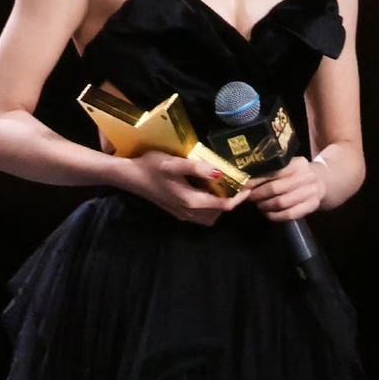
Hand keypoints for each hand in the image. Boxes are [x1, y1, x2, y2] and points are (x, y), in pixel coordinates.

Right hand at [125, 151, 251, 225]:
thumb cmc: (151, 167)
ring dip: (219, 206)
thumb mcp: (175, 163)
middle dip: (230, 202)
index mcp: (192, 201)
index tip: (248, 186)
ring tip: (223, 187)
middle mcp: (189, 212)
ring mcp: (182, 214)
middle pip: (219, 213)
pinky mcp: (176, 211)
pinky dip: (209, 207)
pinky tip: (206, 191)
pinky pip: (200, 215)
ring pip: (209, 217)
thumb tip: (220, 173)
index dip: (239, 197)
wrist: (130, 177)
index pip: (224, 205)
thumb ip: (198, 168)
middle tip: (236, 185)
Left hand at [242, 154, 327, 221]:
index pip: (273, 172)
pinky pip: (290, 214)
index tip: (244, 186)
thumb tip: (245, 180)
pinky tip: (268, 214)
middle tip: (249, 198)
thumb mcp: (288, 166)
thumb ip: (271, 171)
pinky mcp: (312, 206)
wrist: (321, 181)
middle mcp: (306, 176)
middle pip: (275, 188)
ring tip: (258, 205)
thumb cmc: (296, 174)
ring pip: (281, 203)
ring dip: (265, 206)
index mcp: (297, 163)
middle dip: (258, 195)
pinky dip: (275, 216)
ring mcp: (311, 192)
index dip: (256, 181)